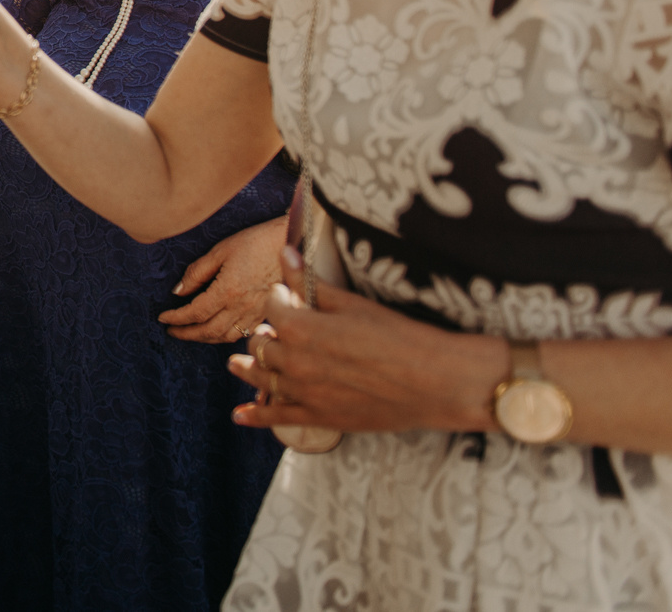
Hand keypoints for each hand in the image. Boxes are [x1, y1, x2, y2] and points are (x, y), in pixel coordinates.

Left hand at [158, 216, 284, 342]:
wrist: (293, 243)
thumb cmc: (256, 242)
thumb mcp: (221, 250)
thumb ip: (198, 272)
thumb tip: (178, 291)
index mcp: (227, 291)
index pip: (195, 313)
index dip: (176, 318)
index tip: (162, 318)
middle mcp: (242, 308)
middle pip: (209, 331)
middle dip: (187, 334)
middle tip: (172, 331)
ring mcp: (256, 314)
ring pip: (226, 337)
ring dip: (205, 339)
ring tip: (191, 334)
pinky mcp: (266, 314)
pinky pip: (243, 334)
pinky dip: (225, 337)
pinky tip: (218, 332)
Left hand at [228, 247, 505, 434]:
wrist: (436, 382)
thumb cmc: (400, 337)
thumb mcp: (353, 304)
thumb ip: (311, 284)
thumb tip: (284, 253)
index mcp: (300, 326)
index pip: (273, 306)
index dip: (279, 298)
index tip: (285, 296)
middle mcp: (294, 360)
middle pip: (262, 342)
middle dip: (265, 332)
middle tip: (274, 329)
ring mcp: (304, 392)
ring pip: (262, 378)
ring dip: (247, 368)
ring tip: (236, 364)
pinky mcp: (319, 417)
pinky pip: (277, 418)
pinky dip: (256, 416)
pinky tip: (241, 416)